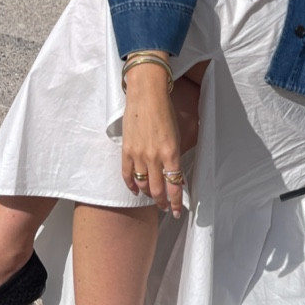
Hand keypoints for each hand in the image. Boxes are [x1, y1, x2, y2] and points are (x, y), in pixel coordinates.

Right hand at [121, 58, 184, 217]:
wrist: (147, 94)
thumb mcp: (178, 134)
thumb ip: (176, 156)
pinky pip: (127, 174)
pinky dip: (131, 185)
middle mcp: (155, 157)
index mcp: (171, 152)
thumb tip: (176, 176)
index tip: (177, 211)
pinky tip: (136, 191)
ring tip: (153, 198)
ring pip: (143, 185)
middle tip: (166, 209)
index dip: (175, 202)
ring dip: (149, 195)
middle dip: (163, 203)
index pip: (174, 186)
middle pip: (157, 190)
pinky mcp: (127, 150)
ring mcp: (139, 154)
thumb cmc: (166, 110)